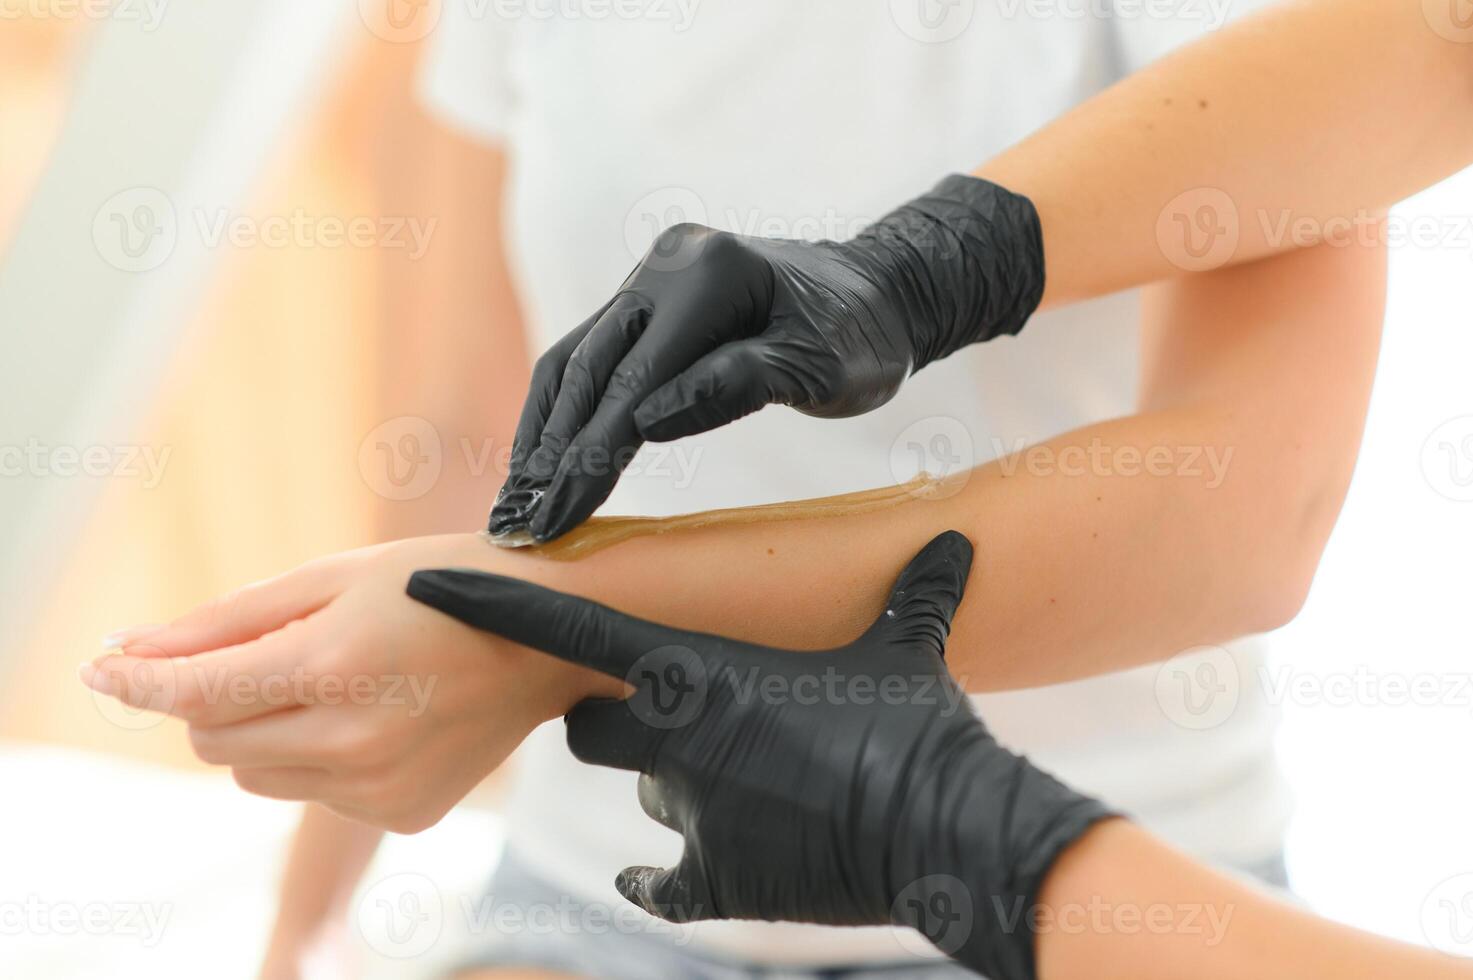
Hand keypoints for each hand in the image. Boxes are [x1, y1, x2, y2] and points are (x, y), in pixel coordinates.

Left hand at [81, 534, 620, 832]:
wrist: (552, 636)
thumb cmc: (443, 584)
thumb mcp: (337, 575)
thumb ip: (230, 619)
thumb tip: (133, 650)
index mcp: (335, 663)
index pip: (197, 692)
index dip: (139, 679)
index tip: (105, 667)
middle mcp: (354, 739)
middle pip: (215, 741)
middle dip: (216, 699)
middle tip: (265, 656)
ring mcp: (380, 786)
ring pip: (258, 774)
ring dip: (266, 731)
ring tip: (337, 683)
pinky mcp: (403, 813)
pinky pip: (317, 794)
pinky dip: (322, 757)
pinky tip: (381, 716)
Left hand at [408, 532, 1113, 979]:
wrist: (942, 831)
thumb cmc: (916, 726)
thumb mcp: (907, 650)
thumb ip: (915, 596)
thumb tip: (955, 544)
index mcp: (698, 669)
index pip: (564, 629)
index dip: (491, 606)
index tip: (428, 587)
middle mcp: (671, 738)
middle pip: (588, 725)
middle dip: (613, 719)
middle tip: (667, 711)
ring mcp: (687, 816)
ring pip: (642, 794)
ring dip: (672, 786)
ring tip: (744, 781)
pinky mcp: (714, 881)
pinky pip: (658, 880)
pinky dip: (664, 875)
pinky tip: (680, 870)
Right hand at [492, 175, 1045, 541]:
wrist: (875, 294)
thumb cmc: (860, 337)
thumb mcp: (820, 367)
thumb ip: (737, 385)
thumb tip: (644, 424)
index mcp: (713, 274)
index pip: (637, 378)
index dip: (592, 451)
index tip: (559, 514)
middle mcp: (668, 264)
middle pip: (591, 367)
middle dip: (553, 452)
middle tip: (521, 524)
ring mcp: (651, 277)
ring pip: (575, 359)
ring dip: (541, 432)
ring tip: (514, 501)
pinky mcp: (645, 298)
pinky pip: (590, 356)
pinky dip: (562, 411)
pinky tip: (538, 459)